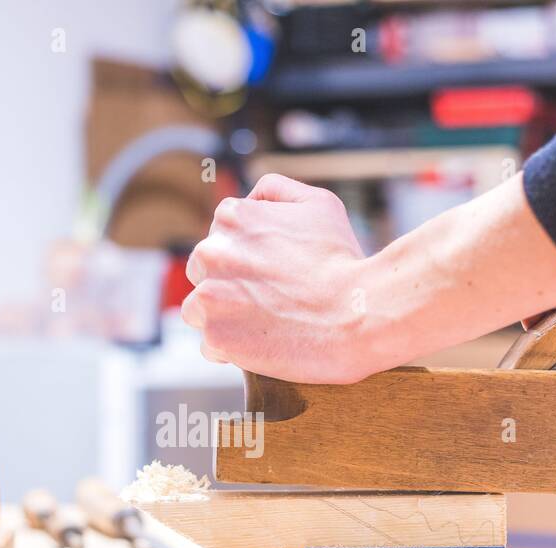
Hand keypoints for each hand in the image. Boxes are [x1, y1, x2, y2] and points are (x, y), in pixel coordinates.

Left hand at [182, 174, 393, 383]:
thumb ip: (276, 191)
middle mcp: (211, 253)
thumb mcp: (318, 204)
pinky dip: (230, 349)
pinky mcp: (215, 336)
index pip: (220, 239)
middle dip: (228, 286)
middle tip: (266, 300)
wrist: (357, 312)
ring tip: (261, 324)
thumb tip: (250, 197)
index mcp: (231, 218)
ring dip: (222, 317)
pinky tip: (260, 345)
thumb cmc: (341, 260)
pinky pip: (209, 346)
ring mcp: (209, 296)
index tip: (268, 274)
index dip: (245, 259)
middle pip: (203, 273)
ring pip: (199, 309)